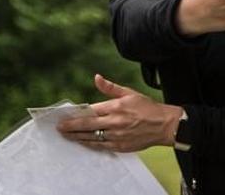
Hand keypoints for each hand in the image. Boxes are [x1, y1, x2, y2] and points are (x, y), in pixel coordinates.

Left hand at [57, 74, 182, 152]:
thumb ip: (110, 87)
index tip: (66, 116)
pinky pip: (100, 146)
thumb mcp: (129, 93)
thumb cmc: (147, 108)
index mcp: (116, 107)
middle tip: (59, 128)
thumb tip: (96, 77)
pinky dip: (89, 144)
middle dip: (71, 127)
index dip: (77, 114)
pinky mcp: (120, 146)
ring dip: (77, 137)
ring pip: (91, 137)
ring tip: (67, 136)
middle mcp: (114, 122)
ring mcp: (116, 136)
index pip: (91, 110)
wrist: (164, 126)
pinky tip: (82, 142)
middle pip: (87, 125)